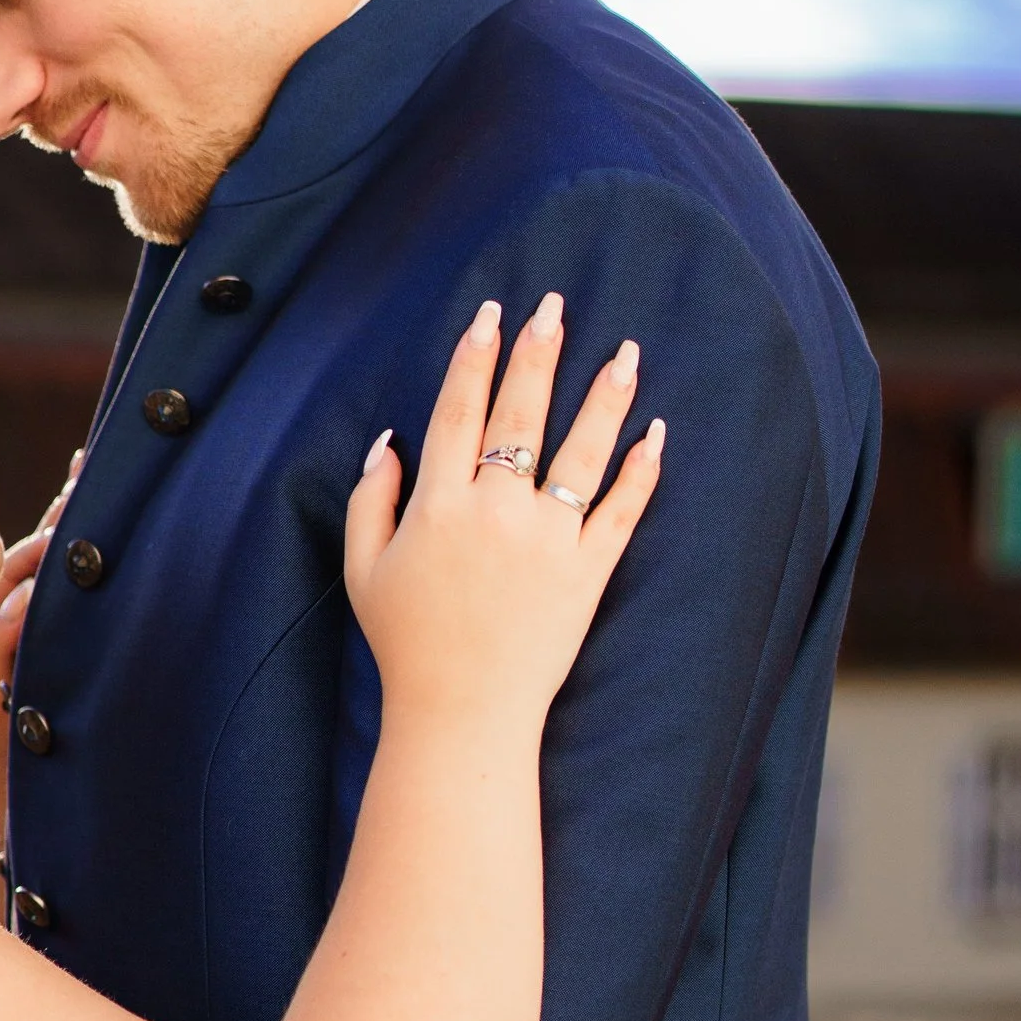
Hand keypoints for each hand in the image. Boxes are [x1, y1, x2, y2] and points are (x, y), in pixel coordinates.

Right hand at [0, 460, 80, 816]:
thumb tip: (150, 568)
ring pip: (2, 594)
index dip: (64, 504)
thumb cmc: (67, 738)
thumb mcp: (87, 669)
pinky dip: (13, 621)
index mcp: (25, 618)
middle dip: (54, 519)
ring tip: (65, 527)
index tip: (90, 458)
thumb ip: (99, 620)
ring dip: (34, 559)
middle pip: (22, 558)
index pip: (42, 546)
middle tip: (86, 482)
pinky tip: (38, 597)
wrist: (36, 810)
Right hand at [344, 295, 659, 728]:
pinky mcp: (587, 571)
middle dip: (539, 353)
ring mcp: (548, 540)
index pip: (460, 411)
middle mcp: (496, 511)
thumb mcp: (363, 571)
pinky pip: (622, 510)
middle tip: (557, 305)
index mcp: (438, 505)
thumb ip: (368, 501)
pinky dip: (642, 470)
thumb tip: (388, 442)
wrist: (462, 715)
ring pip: (584, 450)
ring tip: (626, 351)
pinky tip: (657, 432)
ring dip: (606, 395)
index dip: (475, 356)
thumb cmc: (407, 646)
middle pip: (522, 414)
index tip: (491, 314)